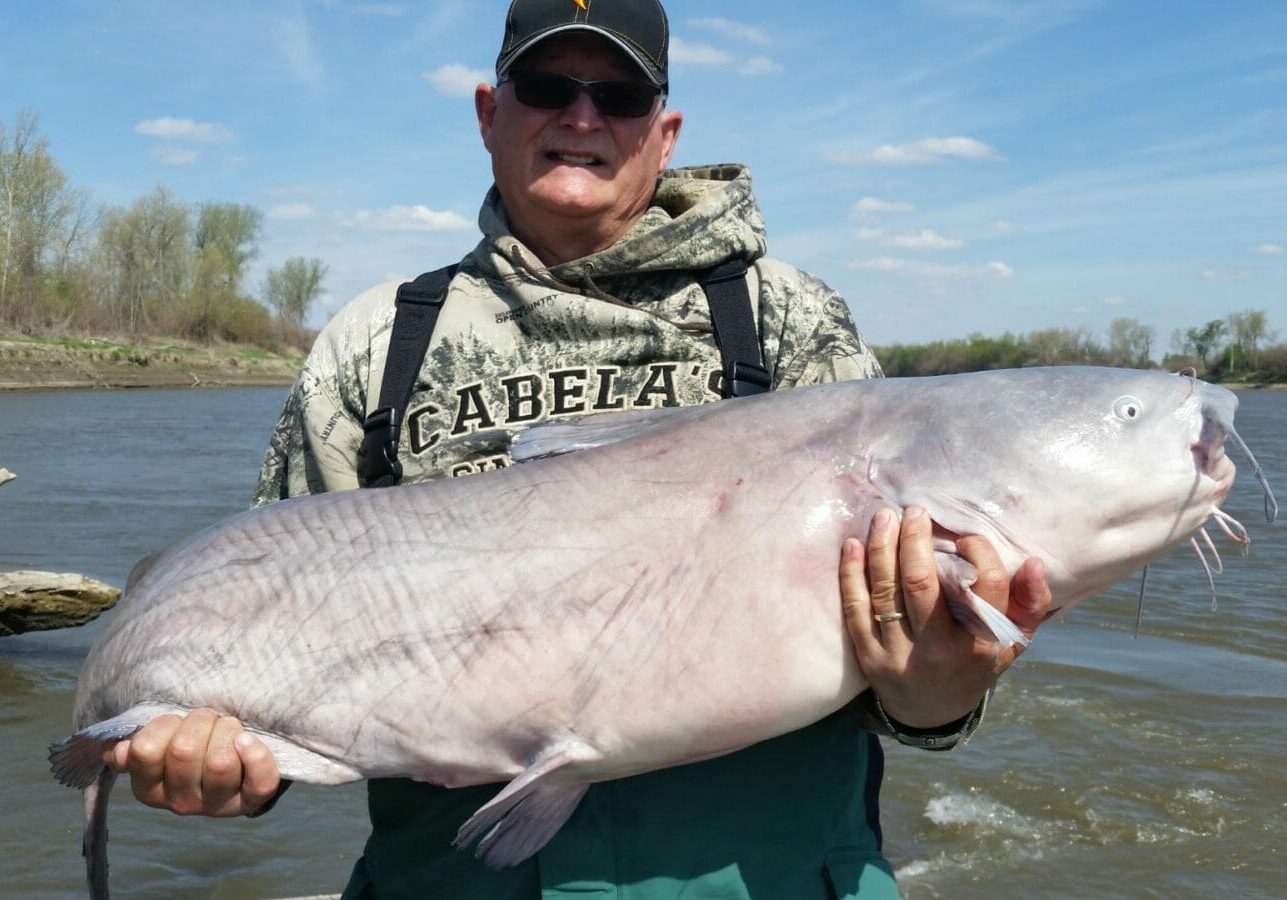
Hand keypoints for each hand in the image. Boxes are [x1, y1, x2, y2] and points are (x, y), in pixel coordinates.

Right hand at [104, 708, 279, 815]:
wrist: (232, 758)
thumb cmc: (191, 744)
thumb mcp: (159, 742)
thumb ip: (138, 746)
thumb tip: (120, 753)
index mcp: (150, 789)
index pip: (145, 750)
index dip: (164, 725)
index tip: (176, 722)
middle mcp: (181, 804)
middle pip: (183, 751)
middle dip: (199, 721)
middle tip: (208, 721)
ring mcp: (217, 805)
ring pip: (219, 762)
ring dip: (226, 730)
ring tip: (228, 729)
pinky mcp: (251, 801)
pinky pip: (258, 780)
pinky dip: (255, 753)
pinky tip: (247, 740)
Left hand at [841, 506, 1050, 728]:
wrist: (931, 713)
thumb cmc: (974, 664)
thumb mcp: (1011, 643)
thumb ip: (1029, 604)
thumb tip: (1035, 563)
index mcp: (980, 646)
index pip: (984, 588)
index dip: (978, 553)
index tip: (966, 536)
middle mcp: (939, 651)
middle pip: (921, 583)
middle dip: (914, 539)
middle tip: (914, 511)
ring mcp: (899, 655)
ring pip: (885, 591)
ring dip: (882, 547)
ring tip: (885, 517)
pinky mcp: (869, 657)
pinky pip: (856, 608)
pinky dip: (852, 573)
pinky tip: (853, 545)